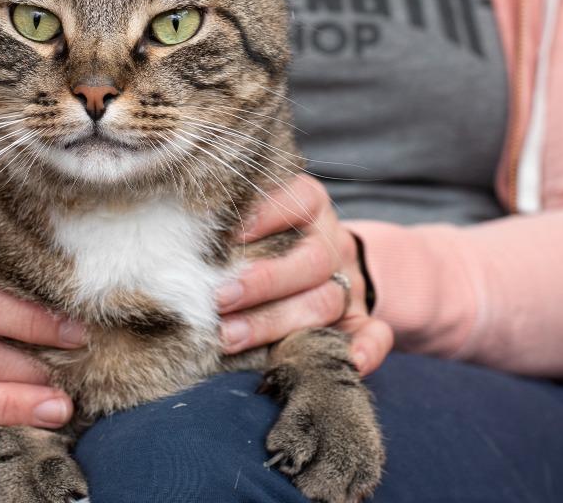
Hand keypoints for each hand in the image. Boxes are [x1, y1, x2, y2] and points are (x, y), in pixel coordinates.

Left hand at [217, 173, 392, 374]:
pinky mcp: (362, 317)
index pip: (298, 200)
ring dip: (277, 323)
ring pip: (325, 301)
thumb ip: (236, 218)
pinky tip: (351, 363)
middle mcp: (332, 242)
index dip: (266, 215)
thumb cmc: (270, 235)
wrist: (328, 257)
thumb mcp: (259, 212)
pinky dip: (367, 349)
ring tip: (229, 337)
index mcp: (310, 205)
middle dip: (263, 282)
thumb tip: (186, 231)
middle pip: (310, 261)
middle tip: (219, 298)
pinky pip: (376, 333)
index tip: (230, 234)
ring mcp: (350, 281)